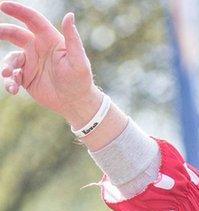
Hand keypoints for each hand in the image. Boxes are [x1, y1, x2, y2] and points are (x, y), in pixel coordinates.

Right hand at [0, 2, 100, 125]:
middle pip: (15, 34)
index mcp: (50, 40)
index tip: (3, 5)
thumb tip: (69, 15)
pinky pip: (11, 76)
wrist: (76, 103)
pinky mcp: (26, 77)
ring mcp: (30, 62)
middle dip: (3, 32)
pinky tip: (13, 90)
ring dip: (6, 66)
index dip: (18, 11)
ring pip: (10, 59)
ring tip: (7, 75)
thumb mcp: (78, 60)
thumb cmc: (80, 80)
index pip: (32, 20)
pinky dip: (9, 82)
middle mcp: (38, 48)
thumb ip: (72, 38)